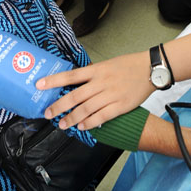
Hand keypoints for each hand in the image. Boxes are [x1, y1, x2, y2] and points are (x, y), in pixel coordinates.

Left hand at [37, 51, 152, 129]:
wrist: (151, 68)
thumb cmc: (129, 65)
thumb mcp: (108, 64)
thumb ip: (93, 75)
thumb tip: (77, 84)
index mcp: (97, 69)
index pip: (71, 75)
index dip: (54, 80)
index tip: (39, 84)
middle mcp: (101, 82)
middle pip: (75, 96)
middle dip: (59, 106)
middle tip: (48, 113)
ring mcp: (111, 94)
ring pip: (86, 109)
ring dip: (72, 118)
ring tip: (63, 124)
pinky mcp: (120, 105)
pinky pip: (101, 116)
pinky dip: (90, 123)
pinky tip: (82, 126)